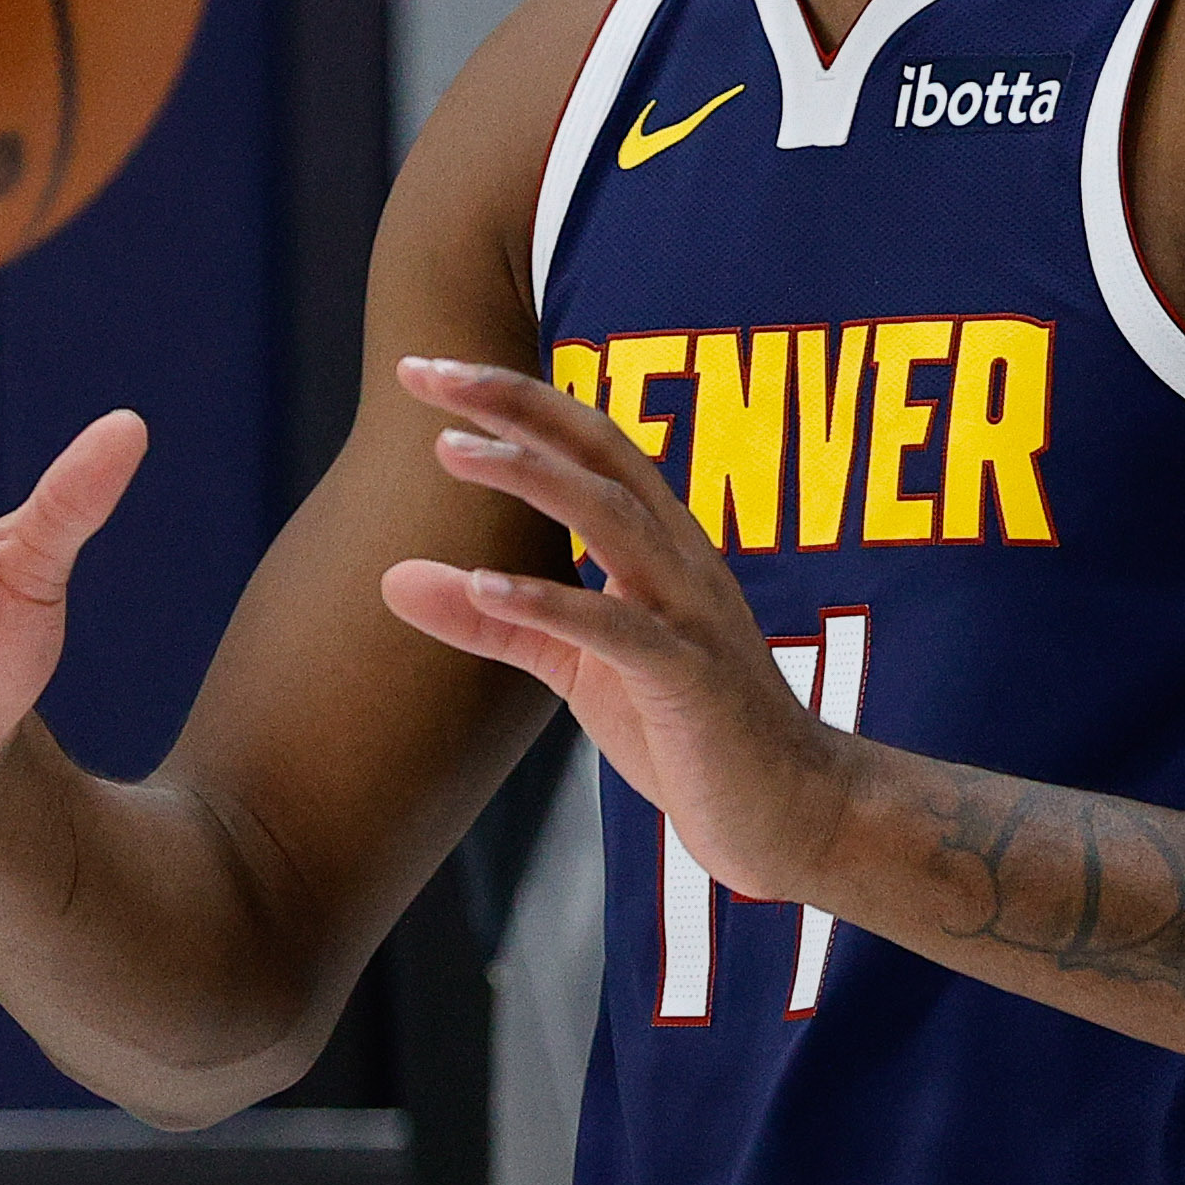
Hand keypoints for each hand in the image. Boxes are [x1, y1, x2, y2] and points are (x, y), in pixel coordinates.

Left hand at [376, 358, 854, 899]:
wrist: (793, 814)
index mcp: (659, 544)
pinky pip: (618, 630)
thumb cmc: (688, 732)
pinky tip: (485, 586)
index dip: (510, 400)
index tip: (427, 371)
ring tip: (449, 448)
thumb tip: (391, 577)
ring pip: (612, 518)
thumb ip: (490, 619)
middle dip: (514, 403)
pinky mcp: (689, 681)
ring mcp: (691, 615)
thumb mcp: (573, 665)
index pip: (585, 444)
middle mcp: (680, 559)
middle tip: (427, 372)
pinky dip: (550, 603)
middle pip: (599, 451)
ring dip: (530, 476)